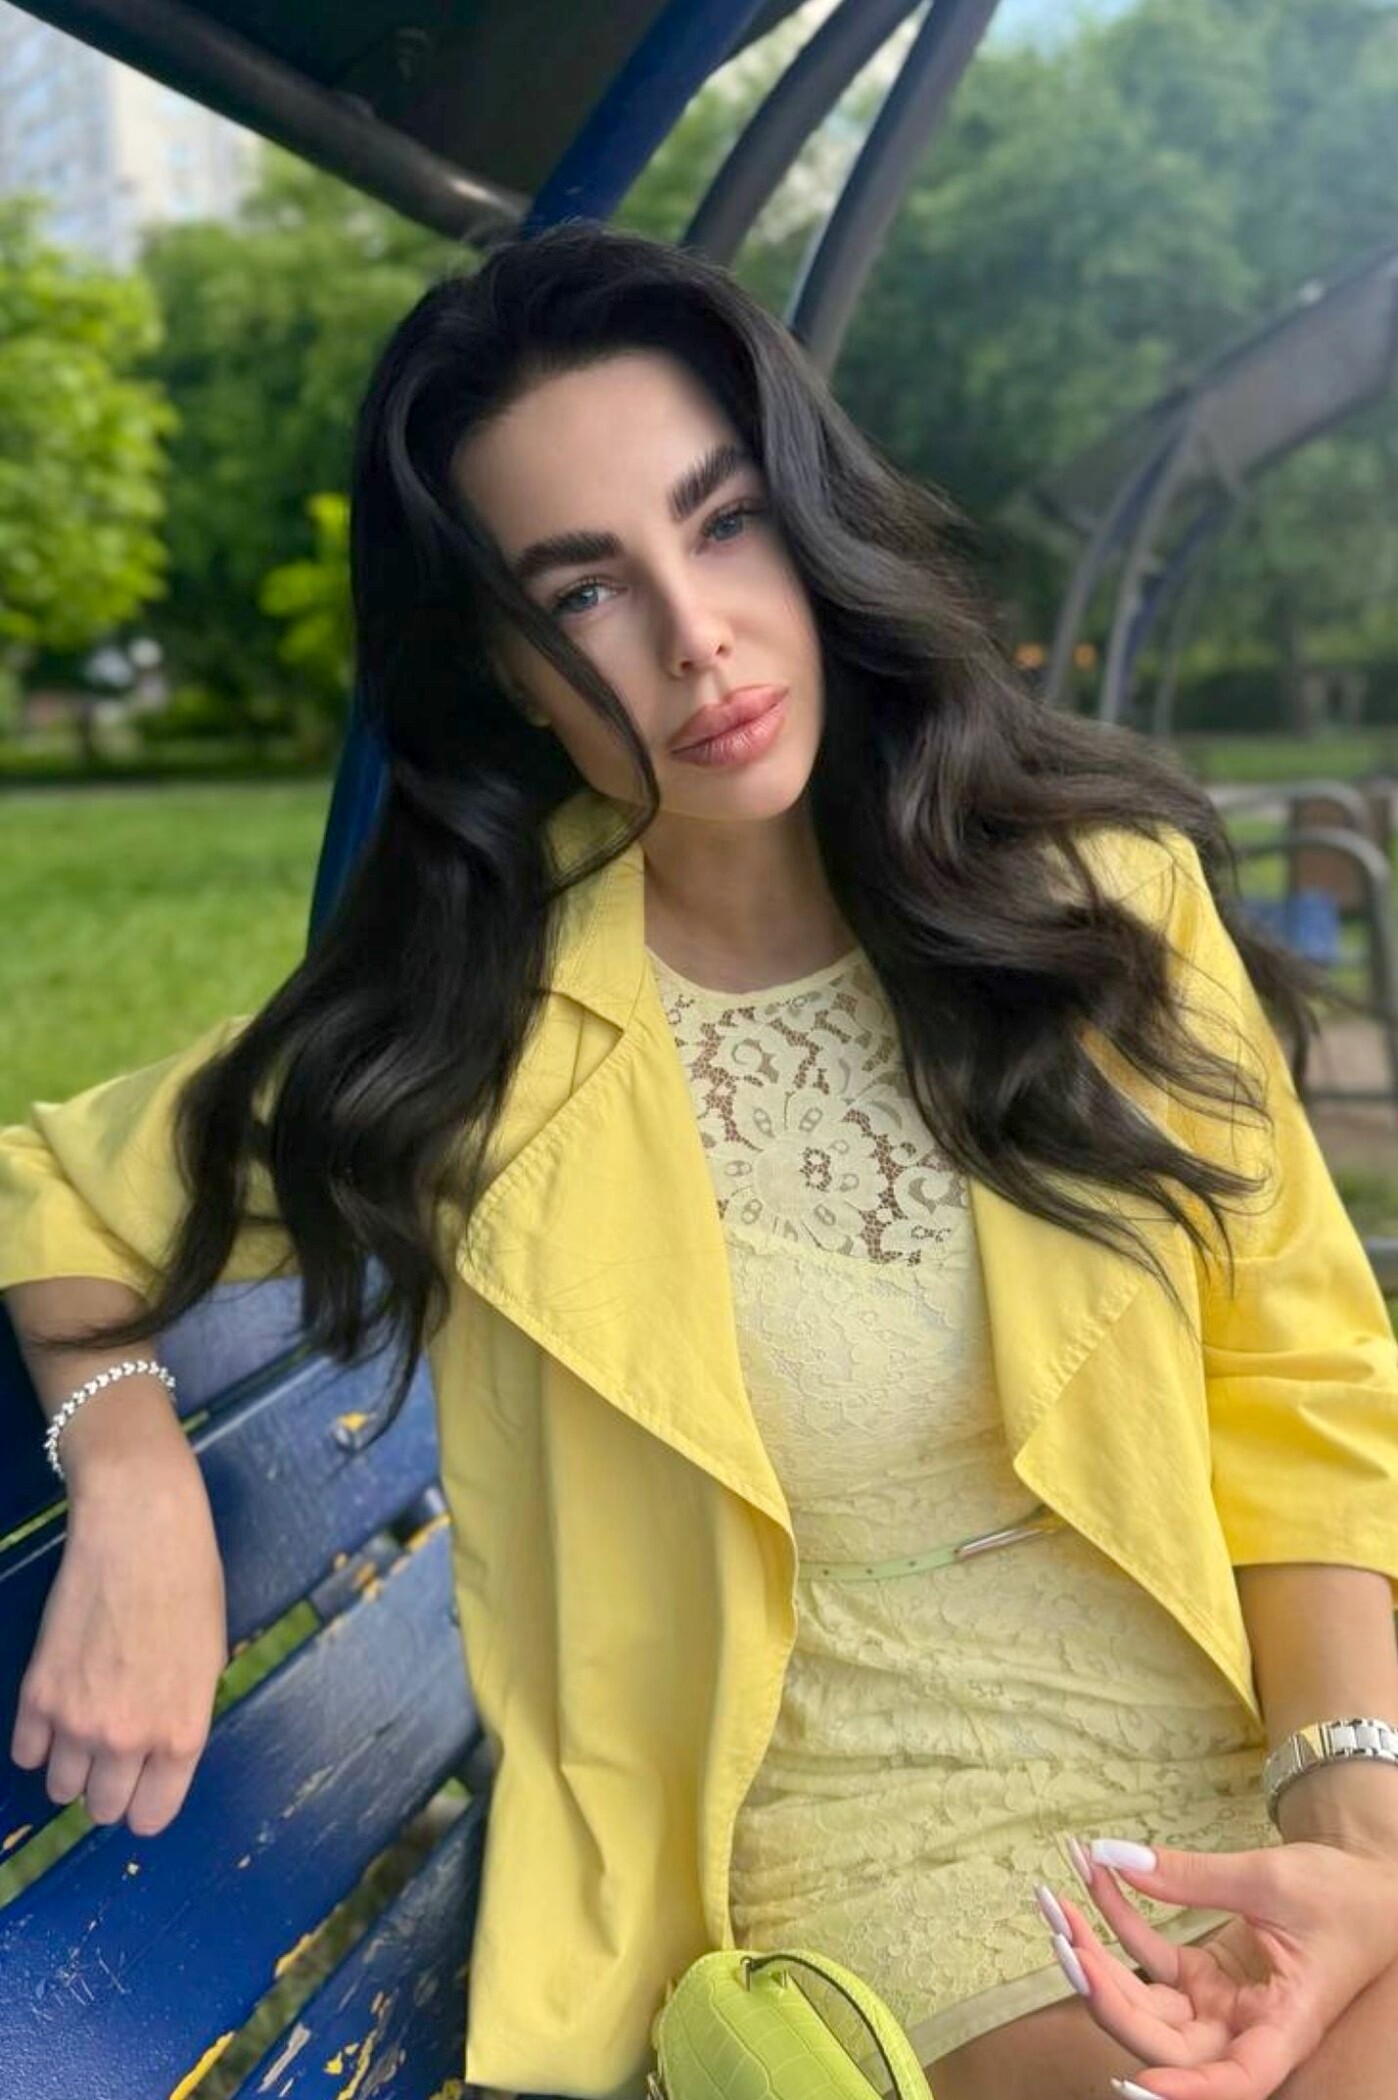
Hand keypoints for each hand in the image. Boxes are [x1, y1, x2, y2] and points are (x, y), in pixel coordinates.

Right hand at [9, 1441, 227, 1835]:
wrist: (140, 1534)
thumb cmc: (190, 1586)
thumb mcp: (208, 1662)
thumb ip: (181, 1718)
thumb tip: (160, 1752)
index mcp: (182, 1734)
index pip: (153, 1816)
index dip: (146, 1805)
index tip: (142, 1788)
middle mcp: (129, 1741)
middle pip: (104, 1809)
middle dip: (110, 1788)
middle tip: (114, 1751)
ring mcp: (78, 1722)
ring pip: (62, 1788)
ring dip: (73, 1766)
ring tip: (85, 1725)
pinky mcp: (37, 1696)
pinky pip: (27, 1753)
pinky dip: (39, 1741)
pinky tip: (56, 1710)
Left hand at [1039, 1835, 1397, 2098]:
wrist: (1363, 1881)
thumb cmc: (1341, 1894)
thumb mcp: (1273, 1879)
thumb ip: (1193, 1877)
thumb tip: (1114, 1858)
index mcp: (1283, 2027)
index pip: (1235, 2080)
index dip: (1188, 2090)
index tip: (1137, 2086)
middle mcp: (1244, 2028)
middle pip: (1166, 2040)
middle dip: (1108, 1996)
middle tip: (1065, 1941)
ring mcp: (1218, 2004)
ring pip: (1145, 2002)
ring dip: (1097, 1956)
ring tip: (1057, 1904)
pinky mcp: (1201, 1976)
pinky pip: (1149, 1957)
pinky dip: (1117, 1919)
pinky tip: (1092, 1876)